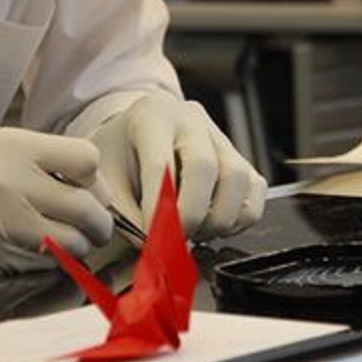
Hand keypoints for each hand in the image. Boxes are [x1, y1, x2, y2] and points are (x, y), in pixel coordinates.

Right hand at [0, 129, 112, 287]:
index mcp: (15, 146)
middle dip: (97, 223)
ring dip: (74, 247)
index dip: (92, 178)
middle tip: (92, 229)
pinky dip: (45, 263)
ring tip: (63, 243)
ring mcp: (3, 220)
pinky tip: (31, 254)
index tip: (84, 189)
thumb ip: (35, 160)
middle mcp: (14, 180)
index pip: (87, 160)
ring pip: (71, 243)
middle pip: (89, 209)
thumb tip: (84, 183)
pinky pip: (40, 265)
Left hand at [85, 95, 266, 240]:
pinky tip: (211, 225)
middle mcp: (191, 120)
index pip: (161, 165)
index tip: (153, 238)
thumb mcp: (107, 178)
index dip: (159, 208)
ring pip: (237, 179)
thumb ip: (123, 212)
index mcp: (151, 116)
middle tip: (173, 241)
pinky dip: (239, 218)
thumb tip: (151, 245)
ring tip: (193, 232)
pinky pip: (255, 191)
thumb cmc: (119, 156)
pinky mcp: (240, 156)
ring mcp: (220, 136)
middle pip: (205, 167)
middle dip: (190, 215)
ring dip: (217, 219)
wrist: (133, 134)